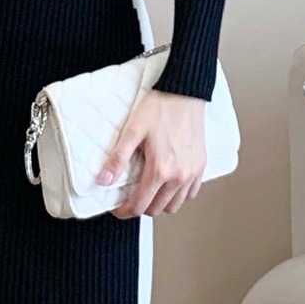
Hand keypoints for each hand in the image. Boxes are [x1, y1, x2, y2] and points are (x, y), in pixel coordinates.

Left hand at [96, 87, 206, 218]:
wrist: (185, 92)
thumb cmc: (159, 108)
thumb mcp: (132, 131)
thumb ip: (118, 159)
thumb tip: (103, 182)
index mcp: (159, 170)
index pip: (139, 206)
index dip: (124, 211)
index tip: (117, 207)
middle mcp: (178, 176)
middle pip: (156, 209)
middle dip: (140, 207)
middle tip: (130, 196)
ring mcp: (192, 172)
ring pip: (175, 205)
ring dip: (160, 203)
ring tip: (150, 191)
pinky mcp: (201, 165)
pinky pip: (191, 193)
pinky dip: (179, 194)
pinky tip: (169, 183)